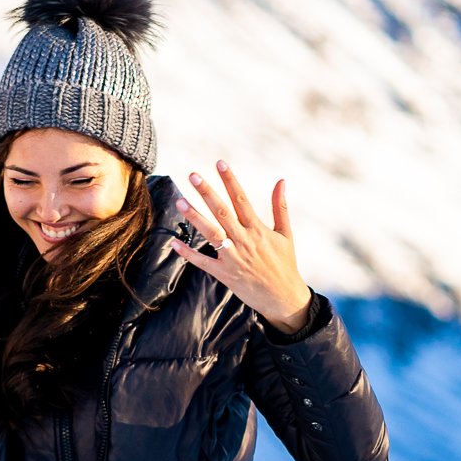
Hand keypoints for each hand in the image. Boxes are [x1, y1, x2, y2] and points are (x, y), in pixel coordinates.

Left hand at [167, 162, 312, 332]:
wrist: (283, 298)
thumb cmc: (285, 264)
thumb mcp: (285, 234)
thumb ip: (280, 207)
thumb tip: (281, 181)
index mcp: (258, 229)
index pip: (242, 199)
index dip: (230, 180)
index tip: (219, 163)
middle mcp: (244, 241)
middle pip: (223, 212)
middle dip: (208, 193)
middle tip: (193, 175)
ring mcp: (233, 258)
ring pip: (211, 234)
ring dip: (195, 217)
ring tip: (180, 201)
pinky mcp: (225, 274)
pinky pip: (203, 262)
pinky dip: (189, 254)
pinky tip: (175, 243)